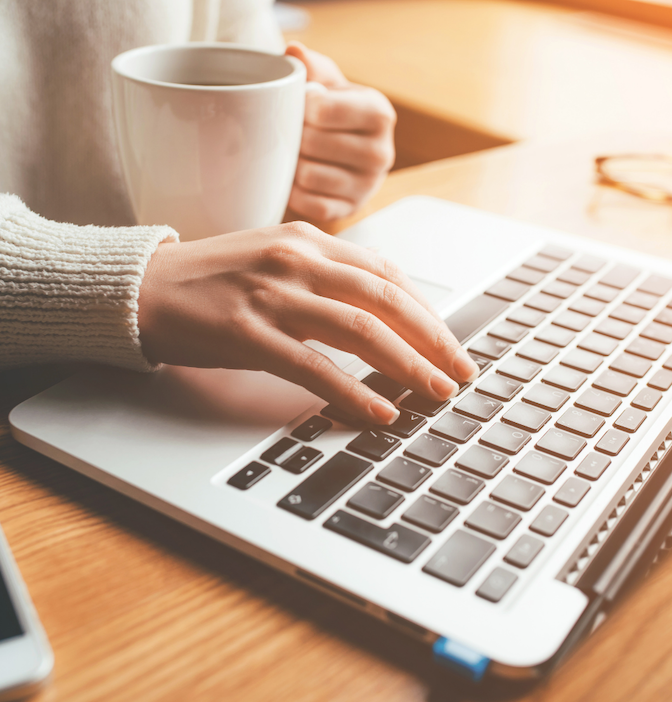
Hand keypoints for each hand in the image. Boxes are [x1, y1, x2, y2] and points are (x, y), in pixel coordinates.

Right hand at [138, 222, 479, 423]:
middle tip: (462, 372)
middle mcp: (297, 258)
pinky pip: (314, 365)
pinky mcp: (249, 331)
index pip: (386, 273)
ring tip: (436, 393)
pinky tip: (379, 411)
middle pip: (385, 298)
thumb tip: (376, 312)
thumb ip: (324, 276)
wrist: (145, 287)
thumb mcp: (275, 258)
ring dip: (407, 364)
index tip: (449, 341)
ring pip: (360, 329)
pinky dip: (353, 390)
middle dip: (433, 338)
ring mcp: (273, 293)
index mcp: (308, 238)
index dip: (426, 311)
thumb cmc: (213, 279)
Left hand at [285, 42, 395, 220]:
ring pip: (309, 176)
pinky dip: (294, 192)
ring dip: (291, 165)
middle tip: (288, 133)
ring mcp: (367, 186)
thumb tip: (295, 52)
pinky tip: (293, 178)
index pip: (324, 110)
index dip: (299, 108)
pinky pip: (310, 204)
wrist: (348, 153)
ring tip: (291, 154)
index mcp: (379, 113)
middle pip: (313, 144)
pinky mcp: (350, 210)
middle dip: (293, 137)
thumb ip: (311, 67)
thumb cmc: (334, 112)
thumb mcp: (328, 83)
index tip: (296, 106)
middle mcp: (381, 153)